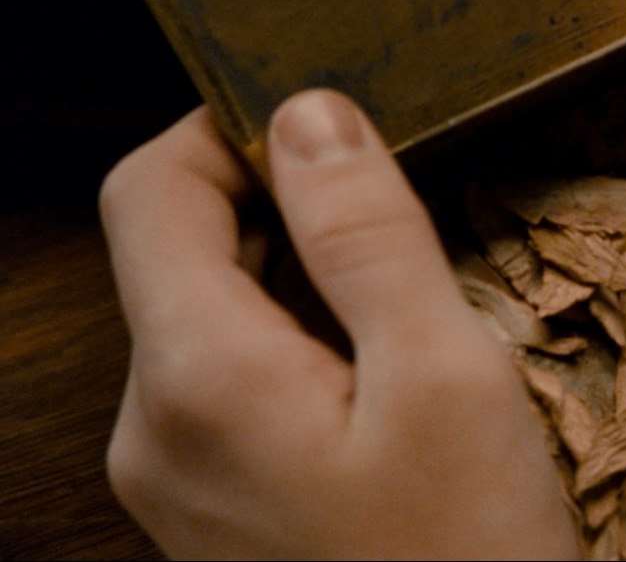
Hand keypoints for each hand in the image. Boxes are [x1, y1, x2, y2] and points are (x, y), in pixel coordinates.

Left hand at [99, 91, 578, 559]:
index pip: (150, 189)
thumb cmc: (470, 557)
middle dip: (279, 209)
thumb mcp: (446, 378)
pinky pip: (229, 391)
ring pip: (208, 322)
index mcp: (196, 377)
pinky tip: (386, 388)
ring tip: (410, 317)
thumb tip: (309, 114)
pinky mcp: (211, 515)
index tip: (331, 121)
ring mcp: (174, 482)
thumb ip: (368, 237)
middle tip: (402, 219)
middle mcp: (153, 428)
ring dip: (298, 284)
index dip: (228, 127)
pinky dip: (298, 351)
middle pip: (176, 255)